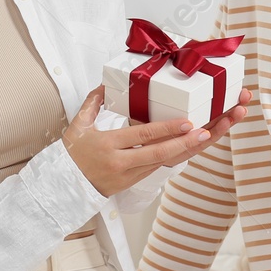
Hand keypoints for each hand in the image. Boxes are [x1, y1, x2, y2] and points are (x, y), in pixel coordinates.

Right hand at [63, 86, 251, 196]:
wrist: (62, 186)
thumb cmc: (70, 155)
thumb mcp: (78, 125)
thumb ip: (93, 102)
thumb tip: (105, 84)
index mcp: (108, 146)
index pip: (142, 137)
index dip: (166, 130)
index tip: (188, 123)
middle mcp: (121, 163)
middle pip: (159, 154)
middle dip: (185, 143)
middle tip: (207, 132)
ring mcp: (128, 176)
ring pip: (163, 163)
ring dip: (186, 150)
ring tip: (207, 137)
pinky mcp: (132, 183)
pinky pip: (158, 169)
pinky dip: (175, 157)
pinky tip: (192, 147)